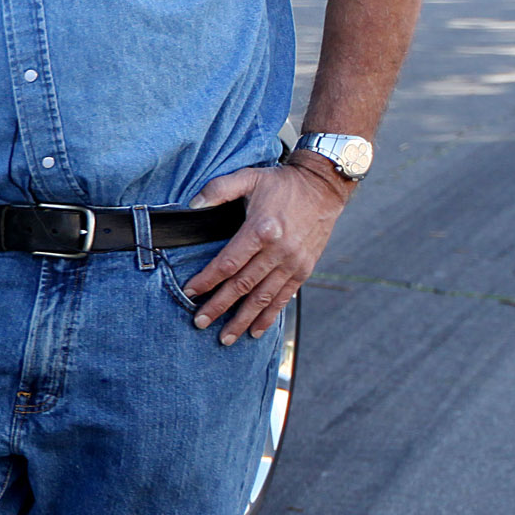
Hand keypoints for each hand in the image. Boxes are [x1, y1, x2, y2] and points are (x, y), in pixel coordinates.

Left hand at [182, 157, 349, 344]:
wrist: (324, 187)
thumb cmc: (282, 183)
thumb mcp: (249, 177)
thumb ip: (218, 189)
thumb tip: (192, 205)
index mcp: (262, 230)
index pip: (228, 263)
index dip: (207, 280)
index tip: (190, 292)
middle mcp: (279, 251)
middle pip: (243, 286)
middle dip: (219, 307)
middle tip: (199, 322)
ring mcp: (293, 262)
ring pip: (263, 297)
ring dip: (243, 320)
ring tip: (225, 337)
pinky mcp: (304, 269)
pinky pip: (283, 297)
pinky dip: (269, 316)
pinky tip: (255, 331)